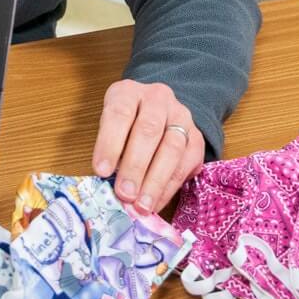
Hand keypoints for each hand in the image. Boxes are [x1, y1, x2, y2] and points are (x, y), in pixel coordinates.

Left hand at [92, 79, 203, 212]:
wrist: (157, 110)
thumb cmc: (124, 124)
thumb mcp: (109, 126)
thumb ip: (109, 150)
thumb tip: (107, 185)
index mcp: (128, 92)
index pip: (119, 114)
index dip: (110, 143)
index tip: (101, 171)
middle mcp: (157, 99)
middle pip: (148, 130)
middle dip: (135, 166)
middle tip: (125, 194)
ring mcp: (181, 116)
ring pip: (172, 147)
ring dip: (156, 181)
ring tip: (142, 206)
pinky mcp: (196, 136)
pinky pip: (188, 162)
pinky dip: (171, 186)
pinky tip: (157, 202)